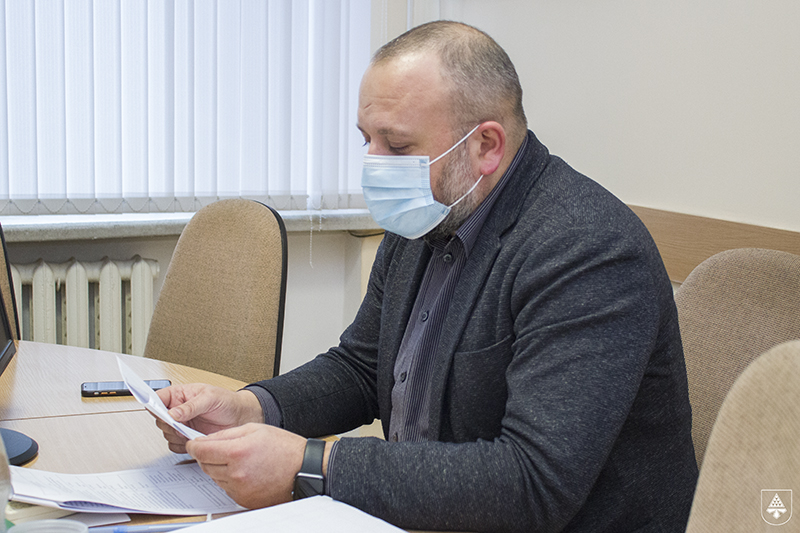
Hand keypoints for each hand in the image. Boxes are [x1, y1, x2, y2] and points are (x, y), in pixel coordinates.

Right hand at [155, 384, 262, 452]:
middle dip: (168, 424)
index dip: (153, 404)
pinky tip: (194, 439)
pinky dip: (182, 445)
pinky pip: (175, 446)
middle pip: (159, 419)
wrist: (240, 417)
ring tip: (191, 430)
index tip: (156, 411)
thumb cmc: (227, 402)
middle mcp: (178, 410)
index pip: (158, 398)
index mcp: (180, 395)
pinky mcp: (186, 438)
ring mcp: (181, 425)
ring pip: (166, 434)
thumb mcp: (210, 398)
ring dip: (176, 435)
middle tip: (180, 424)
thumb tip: (173, 413)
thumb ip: (190, 406)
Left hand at [186, 423, 307, 508]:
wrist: (303, 468)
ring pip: (214, 477)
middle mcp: (236, 473)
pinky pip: (226, 488)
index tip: (193, 444)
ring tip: (238, 459)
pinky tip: (244, 471)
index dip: (194, 446)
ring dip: (218, 468)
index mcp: (237, 452)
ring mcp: (239, 489)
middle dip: (207, 455)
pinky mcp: (243, 500)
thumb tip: (205, 440)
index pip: (201, 451)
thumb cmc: (283, 448)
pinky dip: (229, 479)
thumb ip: (226, 434)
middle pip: (204, 465)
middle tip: (219, 449)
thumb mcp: (254, 429)